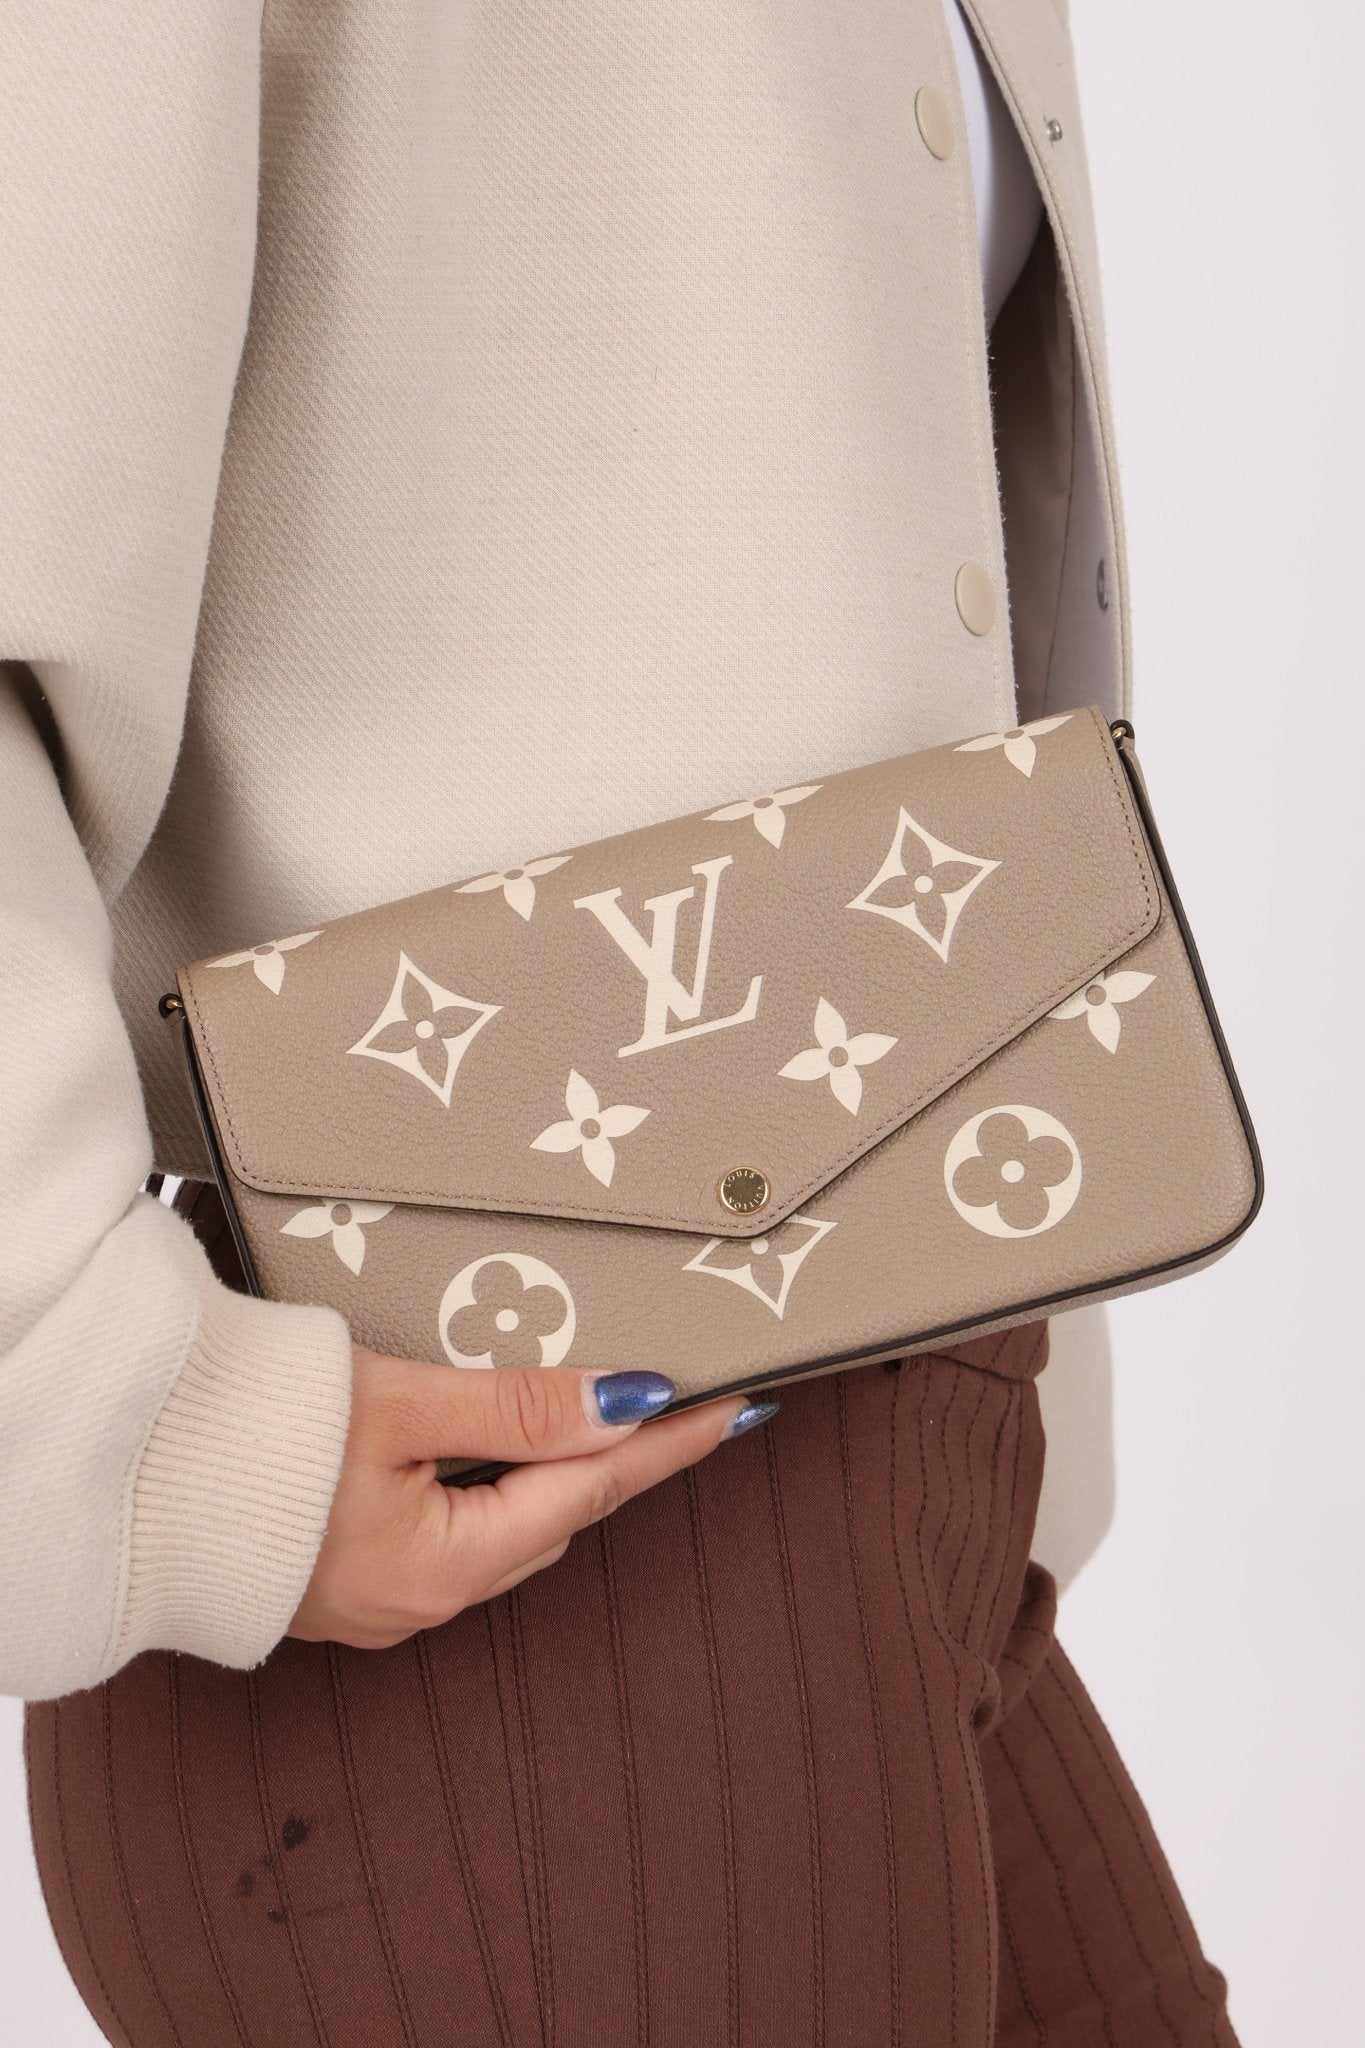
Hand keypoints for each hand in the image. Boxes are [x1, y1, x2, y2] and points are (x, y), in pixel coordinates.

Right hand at [289, 1345, 777, 1648]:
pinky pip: (452, 1536)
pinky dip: (490, 1491)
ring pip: (504, 1532)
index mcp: (445, 1564)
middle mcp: (423, 1598)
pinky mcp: (348, 1580)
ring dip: (552, 1477)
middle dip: (618, 1465)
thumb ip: (516, 1407)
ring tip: (599, 1419)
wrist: (125, 1471)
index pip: (592, 1494)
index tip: (736, 1414)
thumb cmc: (252, 1437)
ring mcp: (383, 1598)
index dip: (670, 1446)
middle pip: (555, 1521)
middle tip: (682, 1406)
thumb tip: (622, 1403)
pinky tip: (495, 1450)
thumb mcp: (399, 1407)